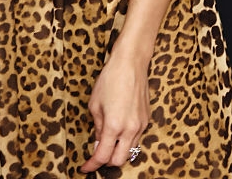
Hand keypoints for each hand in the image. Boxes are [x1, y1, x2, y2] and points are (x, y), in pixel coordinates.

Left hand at [80, 54, 149, 172]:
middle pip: (119, 160)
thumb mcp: (95, 104)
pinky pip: (136, 138)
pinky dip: (126, 140)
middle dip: (106, 162)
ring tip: (107, 141)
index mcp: (114, 125)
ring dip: (118, 151)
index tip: (85, 168)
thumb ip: (98, 128)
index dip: (92, 165)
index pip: (102, 156)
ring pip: (130, 151)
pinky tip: (119, 129)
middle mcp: (130, 129)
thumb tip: (99, 145)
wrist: (131, 63)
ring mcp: (140, 125)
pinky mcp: (146, 120)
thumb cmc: (110, 79)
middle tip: (96, 155)